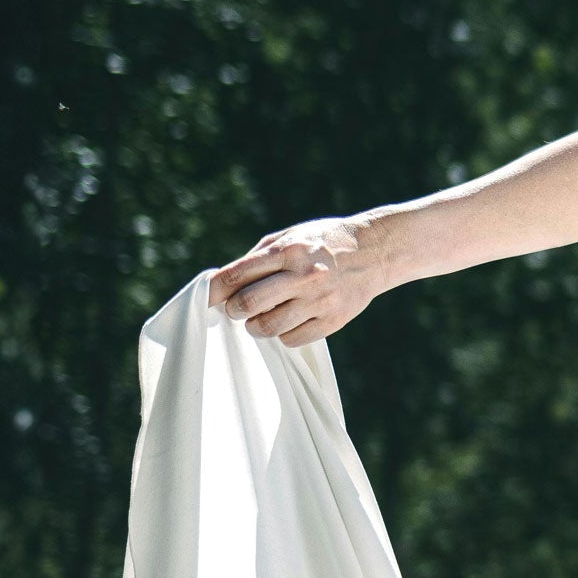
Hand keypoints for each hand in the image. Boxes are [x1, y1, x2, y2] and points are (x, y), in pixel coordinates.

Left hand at [209, 214, 390, 346]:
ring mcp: (320, 300)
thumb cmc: (320, 243)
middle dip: (234, 310)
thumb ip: (256, 259)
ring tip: (263, 316)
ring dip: (256, 325)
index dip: (213, 291)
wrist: (373, 252)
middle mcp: (303, 275)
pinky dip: (284, 333)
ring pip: (267, 328)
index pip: (236, 276)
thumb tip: (220, 286)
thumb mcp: (288, 237)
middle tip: (237, 309)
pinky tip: (291, 319)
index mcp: (288, 250)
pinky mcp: (333, 321)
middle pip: (247, 305)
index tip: (205, 299)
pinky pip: (291, 340)